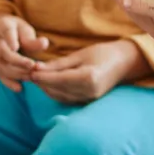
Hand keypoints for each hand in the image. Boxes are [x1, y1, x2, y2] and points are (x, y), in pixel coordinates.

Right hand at [0, 13, 48, 92]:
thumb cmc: (14, 30)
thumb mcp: (23, 29)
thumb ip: (32, 39)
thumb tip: (44, 44)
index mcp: (2, 26)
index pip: (6, 32)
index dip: (10, 40)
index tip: (16, 47)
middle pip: (2, 52)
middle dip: (17, 61)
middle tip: (33, 66)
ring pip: (0, 65)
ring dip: (16, 73)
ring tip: (31, 76)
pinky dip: (8, 82)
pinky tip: (19, 88)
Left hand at [30, 40, 149, 103]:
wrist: (124, 62)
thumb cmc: (103, 53)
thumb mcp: (79, 54)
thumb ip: (58, 64)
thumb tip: (37, 68)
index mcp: (88, 77)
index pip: (57, 79)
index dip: (41, 77)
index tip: (29, 71)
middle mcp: (88, 91)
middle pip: (56, 90)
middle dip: (41, 83)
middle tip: (28, 73)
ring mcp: (89, 99)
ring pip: (59, 97)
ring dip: (46, 88)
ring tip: (37, 77)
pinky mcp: (88, 101)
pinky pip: (66, 99)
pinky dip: (55, 92)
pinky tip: (49, 84)